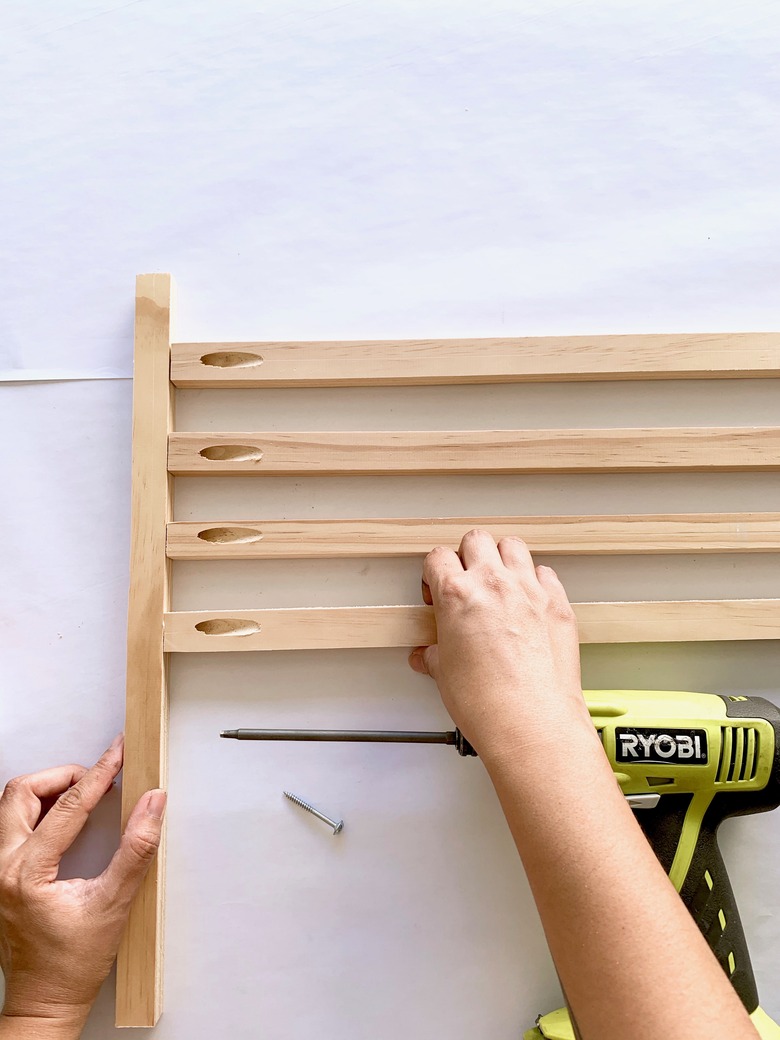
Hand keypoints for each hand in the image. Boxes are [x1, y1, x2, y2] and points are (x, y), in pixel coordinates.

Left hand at [0, 737, 165, 1034]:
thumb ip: (136, 848)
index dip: (100, 773)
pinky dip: (38, 809)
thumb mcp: (115, 904)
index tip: (119, 754)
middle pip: (22, 792)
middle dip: (64, 775)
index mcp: (27, 873)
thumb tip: (152, 804)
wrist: (46, 1000)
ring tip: (84, 793)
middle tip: (99, 776)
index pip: (68, 805)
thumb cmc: (73, 963)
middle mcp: (2, 867)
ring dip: (48, 790)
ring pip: (12, 805)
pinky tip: (64, 817)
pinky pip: (10, 824)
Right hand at [408, 530, 589, 761]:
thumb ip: (434, 655)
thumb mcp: (444, 675)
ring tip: (498, 583)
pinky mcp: (557, 603)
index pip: (438, 557)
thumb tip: (429, 655)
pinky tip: (529, 600)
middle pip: (476, 539)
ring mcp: (529, 590)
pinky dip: (536, 581)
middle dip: (467, 555)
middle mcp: (494, 583)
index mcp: (457, 594)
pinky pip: (546, 574)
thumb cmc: (488, 702)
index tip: (436, 590)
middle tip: (466, 580)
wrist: (531, 721)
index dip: (434, 573)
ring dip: (502, 558)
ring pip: (513, 546)